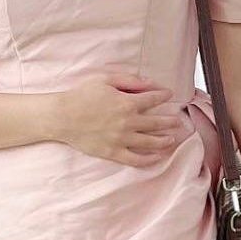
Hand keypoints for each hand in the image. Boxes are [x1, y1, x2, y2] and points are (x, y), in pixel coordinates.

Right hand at [54, 72, 194, 166]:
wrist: (62, 116)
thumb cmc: (81, 95)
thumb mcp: (105, 79)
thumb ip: (129, 80)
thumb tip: (149, 82)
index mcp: (128, 103)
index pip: (153, 99)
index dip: (163, 96)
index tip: (169, 95)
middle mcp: (128, 122)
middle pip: (157, 123)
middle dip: (170, 121)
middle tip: (177, 121)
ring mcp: (122, 139)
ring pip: (151, 142)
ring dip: (164, 140)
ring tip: (172, 139)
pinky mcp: (113, 152)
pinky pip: (136, 159)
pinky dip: (149, 159)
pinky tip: (157, 157)